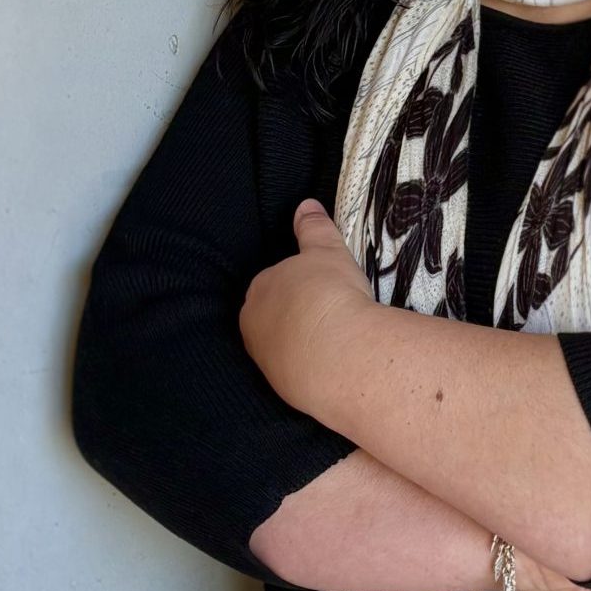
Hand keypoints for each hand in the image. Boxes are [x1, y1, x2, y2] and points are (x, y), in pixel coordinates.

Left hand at [240, 198, 375, 413]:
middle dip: (296, 314)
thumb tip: (305, 204)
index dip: (299, 284)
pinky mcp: (281, 386)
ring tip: (335, 337)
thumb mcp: (327, 251)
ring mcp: (265, 359)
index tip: (323, 287)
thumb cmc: (329, 295)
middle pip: (274, 315)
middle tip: (330, 311)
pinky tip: (333, 360)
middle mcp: (253, 325)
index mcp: (259, 289)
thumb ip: (313, 228)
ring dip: (303, 341)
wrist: (338, 353)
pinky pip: (295, 369)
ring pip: (282, 344)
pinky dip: (311, 364)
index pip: (274, 282)